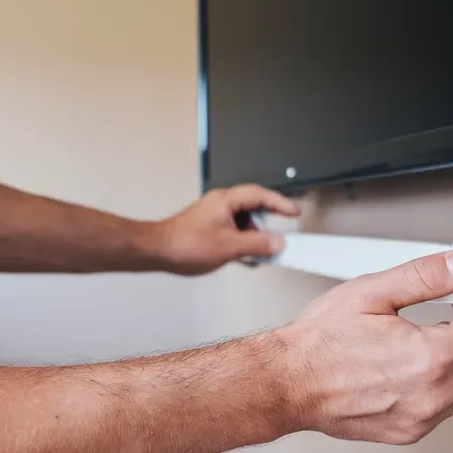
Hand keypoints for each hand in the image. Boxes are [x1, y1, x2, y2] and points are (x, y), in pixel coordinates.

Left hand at [152, 184, 299, 275]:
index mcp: (225, 200)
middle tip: (280, 236)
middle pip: (254, 207)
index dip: (280, 203)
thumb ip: (256, 245)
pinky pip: (235, 231)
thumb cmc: (184, 244)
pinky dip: (243, 241)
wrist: (157, 251)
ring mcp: (215, 216)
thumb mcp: (228, 247)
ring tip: (260, 251)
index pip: (260, 195)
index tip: (294, 212)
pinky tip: (246, 257)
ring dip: (254, 236)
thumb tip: (277, 243)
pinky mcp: (211, 228)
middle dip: (268, 222)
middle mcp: (221, 204)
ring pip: (244, 221)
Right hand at [272, 250, 452, 444]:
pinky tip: (410, 370)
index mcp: (428, 357)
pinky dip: (440, 387)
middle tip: (446, 321)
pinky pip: (446, 408)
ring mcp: (421, 418)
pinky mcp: (409, 432)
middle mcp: (431, 394)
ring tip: (421, 345)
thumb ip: (425, 277)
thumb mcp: (372, 293)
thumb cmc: (320, 343)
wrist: (289, 382)